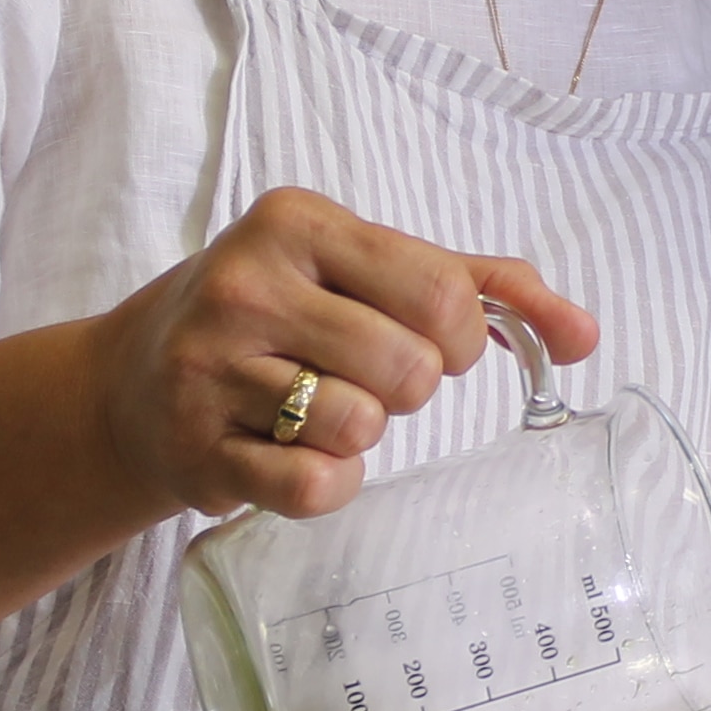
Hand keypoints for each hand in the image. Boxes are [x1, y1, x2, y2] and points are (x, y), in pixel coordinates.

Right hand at [89, 187, 596, 522]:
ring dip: (361, 435)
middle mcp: (247, 284)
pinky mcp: (197, 447)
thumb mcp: (363, 272)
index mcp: (296, 222)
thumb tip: (583, 334)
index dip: (463, 338)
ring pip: (362, 428)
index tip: (436, 344)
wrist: (127, 383)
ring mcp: (211, 367)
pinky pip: (314, 488)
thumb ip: (481, 285)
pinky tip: (292, 457)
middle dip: (410, 389)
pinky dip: (326, 486)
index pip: (442, 294)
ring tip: (314, 411)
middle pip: (411, 368)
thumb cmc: (272, 318)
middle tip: (364, 378)